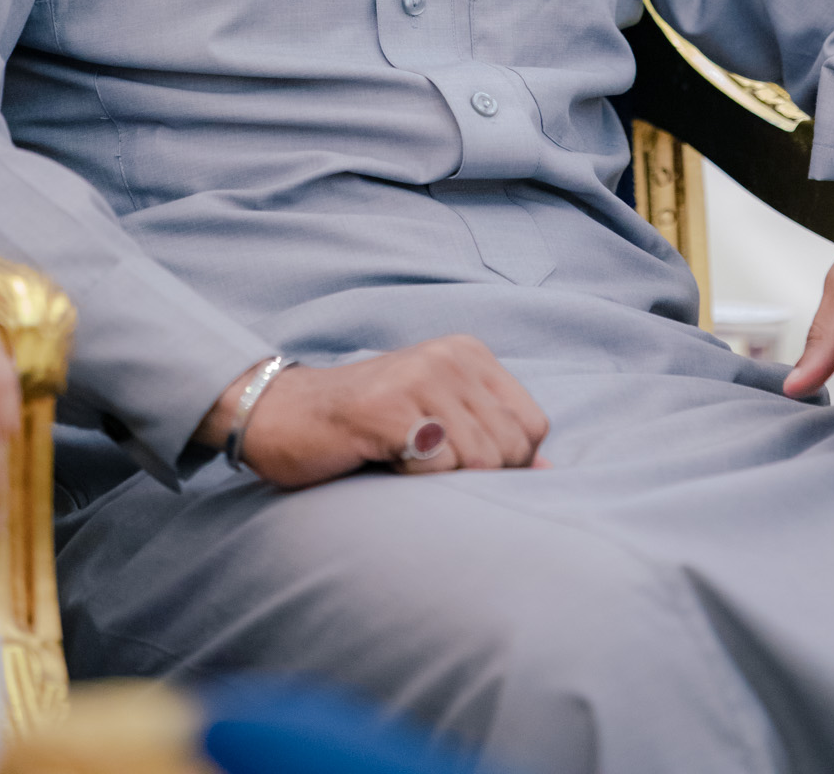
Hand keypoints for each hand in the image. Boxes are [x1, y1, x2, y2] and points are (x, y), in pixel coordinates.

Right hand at [194, 334, 549, 488]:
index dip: (510, 462)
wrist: (282, 414)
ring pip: (479, 460)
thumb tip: (550, 469)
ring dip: (442, 479)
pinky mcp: (390, 408)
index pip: (532, 426)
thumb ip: (490, 436)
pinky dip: (416, 481)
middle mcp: (450, 357)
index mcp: (468, 353)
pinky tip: (385, 461)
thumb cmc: (364, 425)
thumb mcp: (437, 419)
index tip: (461, 465)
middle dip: (476, 475)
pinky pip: (437, 465)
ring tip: (403, 460)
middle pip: (510, 448)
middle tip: (426, 466)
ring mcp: (420, 378)